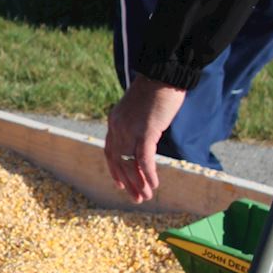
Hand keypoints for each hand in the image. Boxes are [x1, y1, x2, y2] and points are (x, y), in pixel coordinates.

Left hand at [104, 77, 185, 202]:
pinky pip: (144, 159)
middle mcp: (118, 128)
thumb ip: (136, 124)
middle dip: (127, 183)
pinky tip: (154, 185)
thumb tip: (143, 137)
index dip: (115, 170)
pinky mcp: (146, 131)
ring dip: (138, 183)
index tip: (120, 185)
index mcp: (114, 122)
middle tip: (136, 198)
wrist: (163, 74)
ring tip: (146, 197)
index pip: (110, 151)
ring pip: (130, 164)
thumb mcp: (138, 110)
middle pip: (119, 162)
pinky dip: (148, 174)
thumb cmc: (155, 90)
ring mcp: (130, 130)